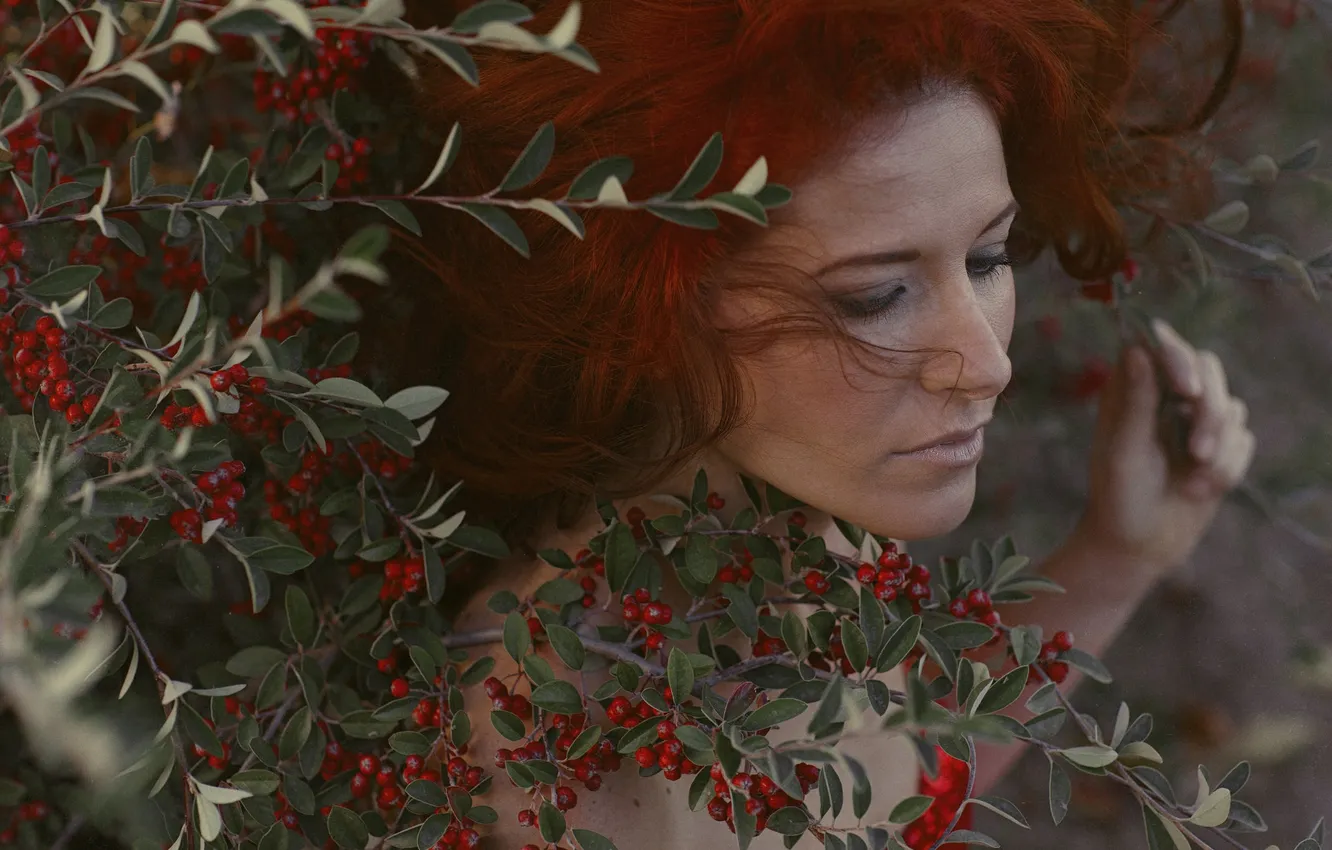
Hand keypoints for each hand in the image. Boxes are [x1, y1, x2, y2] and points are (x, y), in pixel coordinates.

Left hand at [1078, 318, 1255, 572]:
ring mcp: (1193, 420)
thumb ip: (1135, 401)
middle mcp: (1164, 396)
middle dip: (1209, 413)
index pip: (1158, 344)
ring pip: (1231, 407)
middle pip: (1207, 369)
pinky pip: (1244, 440)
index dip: (1178, 356)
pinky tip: (1201, 490)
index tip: (1187, 390)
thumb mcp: (1123, 450)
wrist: (1139, 546)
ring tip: (1193, 483)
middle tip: (1197, 453)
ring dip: (1219, 449)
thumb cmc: (1119, 497)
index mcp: (1130, 390)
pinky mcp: (1219, 445)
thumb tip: (1135, 350)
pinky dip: (1227, 467)